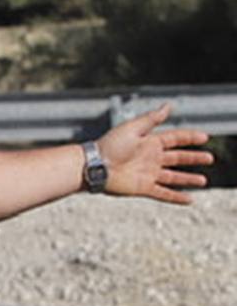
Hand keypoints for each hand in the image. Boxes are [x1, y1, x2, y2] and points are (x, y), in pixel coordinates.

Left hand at [98, 103, 213, 203]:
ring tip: (203, 181)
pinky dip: (176, 197)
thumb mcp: (133, 129)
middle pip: (177, 158)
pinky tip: (189, 200)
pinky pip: (163, 194)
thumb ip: (151, 119)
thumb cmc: (110, 145)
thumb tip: (169, 106)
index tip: (205, 137)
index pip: (175, 139)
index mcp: (150, 142)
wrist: (94, 166)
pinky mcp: (143, 188)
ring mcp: (148, 174)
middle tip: (210, 158)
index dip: (189, 138)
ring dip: (188, 179)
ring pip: (173, 177)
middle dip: (193, 158)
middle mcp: (151, 158)